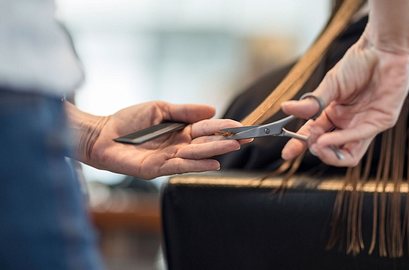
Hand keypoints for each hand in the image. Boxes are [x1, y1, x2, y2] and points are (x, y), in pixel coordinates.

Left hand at [70, 101, 243, 178]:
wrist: (102, 134)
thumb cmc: (128, 121)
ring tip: (234, 146)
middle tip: (247, 138)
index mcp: (180, 131)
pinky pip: (180, 166)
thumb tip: (211, 109)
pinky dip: (197, 164)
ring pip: (197, 154)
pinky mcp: (157, 169)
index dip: (225, 127)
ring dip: (216, 151)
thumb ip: (184, 111)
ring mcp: (169, 158)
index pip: (208, 129)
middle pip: (207, 143)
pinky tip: (214, 162)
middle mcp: (178, 146)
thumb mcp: (159, 108)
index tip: (243, 126)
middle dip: (227, 140)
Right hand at [281, 31, 408, 166]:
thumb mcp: (330, 84)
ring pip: (347, 154)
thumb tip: (285, 108)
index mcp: (335, 114)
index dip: (300, 146)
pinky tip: (326, 139)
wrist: (383, 49)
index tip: (286, 153)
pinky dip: (340, 140)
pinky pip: (359, 137)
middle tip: (306, 143)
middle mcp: (349, 123)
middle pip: (331, 150)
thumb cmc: (359, 63)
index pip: (315, 136)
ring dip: (328, 153)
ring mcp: (365, 124)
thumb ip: (311, 102)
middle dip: (316, 151)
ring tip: (315, 145)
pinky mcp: (381, 122)